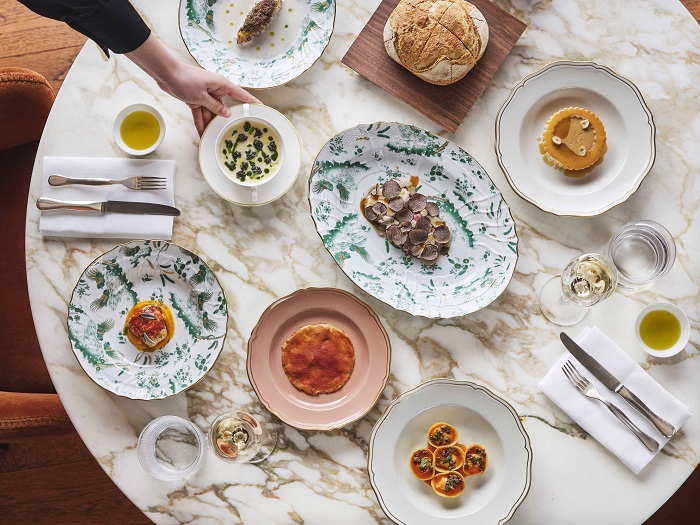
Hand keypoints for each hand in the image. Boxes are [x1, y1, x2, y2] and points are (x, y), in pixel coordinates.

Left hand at [126, 34, 260, 135]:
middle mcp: (215, 90)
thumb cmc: (184, 78)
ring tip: (215, 138)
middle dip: (226, 120)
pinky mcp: (195, 99)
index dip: (251, 102)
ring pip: (211, 113)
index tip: (261, 108)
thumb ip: (214, 107)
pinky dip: (200, 122)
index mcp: (221, 85)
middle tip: (235, 132)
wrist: (165, 73)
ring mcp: (205, 95)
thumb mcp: (201, 96)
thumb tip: (227, 114)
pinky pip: (201, 113)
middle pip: (224, 108)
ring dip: (210, 125)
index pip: (241, 94)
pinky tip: (202, 134)